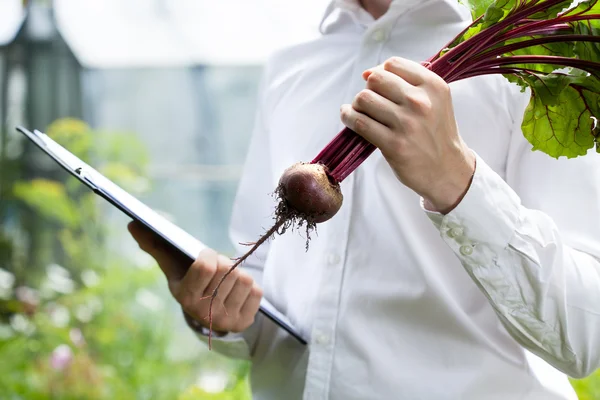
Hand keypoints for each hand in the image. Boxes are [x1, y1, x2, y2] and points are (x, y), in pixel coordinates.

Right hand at [127, 221, 262, 332]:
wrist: (209, 315)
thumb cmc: (190, 282)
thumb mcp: (173, 268)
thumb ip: (156, 246)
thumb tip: (133, 223)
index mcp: (186, 297)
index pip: (206, 265)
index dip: (209, 255)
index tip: (206, 256)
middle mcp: (205, 313)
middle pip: (227, 270)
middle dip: (224, 264)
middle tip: (218, 269)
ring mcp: (226, 320)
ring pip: (244, 279)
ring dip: (238, 274)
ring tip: (226, 282)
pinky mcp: (245, 321)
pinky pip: (257, 292)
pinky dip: (250, 288)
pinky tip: (237, 293)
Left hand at [340, 56, 475, 213]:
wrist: (447, 169)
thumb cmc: (435, 133)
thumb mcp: (435, 100)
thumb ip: (407, 82)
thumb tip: (367, 73)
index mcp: (432, 86)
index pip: (393, 64)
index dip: (378, 72)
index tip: (375, 84)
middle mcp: (420, 102)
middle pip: (375, 79)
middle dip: (367, 89)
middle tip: (369, 103)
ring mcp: (406, 123)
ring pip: (364, 99)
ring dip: (356, 105)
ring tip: (360, 112)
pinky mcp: (394, 144)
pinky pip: (360, 122)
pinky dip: (349, 118)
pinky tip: (350, 118)